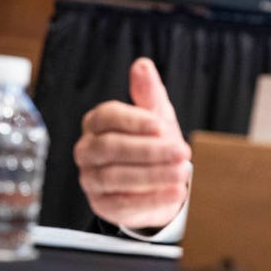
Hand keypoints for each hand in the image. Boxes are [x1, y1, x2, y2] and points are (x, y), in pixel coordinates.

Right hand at [74, 58, 191, 229]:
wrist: (157, 180)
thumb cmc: (153, 142)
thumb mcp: (156, 115)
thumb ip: (149, 92)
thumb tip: (142, 65)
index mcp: (98, 123)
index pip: (107, 117)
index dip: (133, 121)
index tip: (160, 125)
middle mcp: (88, 150)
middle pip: (111, 148)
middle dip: (150, 151)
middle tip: (181, 152)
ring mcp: (92, 179)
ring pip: (116, 177)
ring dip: (153, 175)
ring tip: (181, 173)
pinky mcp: (102, 205)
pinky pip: (123, 204)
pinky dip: (151, 200)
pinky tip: (173, 193)